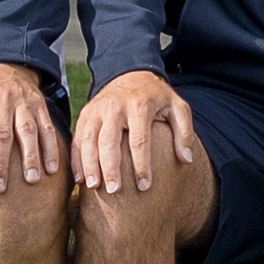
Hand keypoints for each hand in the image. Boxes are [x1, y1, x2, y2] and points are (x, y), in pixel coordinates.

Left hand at [0, 60, 61, 189]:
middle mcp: (2, 97)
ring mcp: (23, 100)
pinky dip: (51, 149)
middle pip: (2, 133)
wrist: (4, 68)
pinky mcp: (40, 105)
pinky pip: (47, 128)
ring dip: (30, 157)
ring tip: (31, 180)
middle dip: (1, 162)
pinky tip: (52, 169)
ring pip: (28, 130)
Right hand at [74, 67, 197, 195]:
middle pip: (109, 141)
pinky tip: (79, 178)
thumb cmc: (156, 97)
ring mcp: (97, 110)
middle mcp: (115, 106)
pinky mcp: (86, 114)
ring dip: (89, 165)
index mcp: (139, 105)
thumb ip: (185, 131)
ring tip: (94, 187)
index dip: (141, 165)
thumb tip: (186, 159)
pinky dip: (76, 159)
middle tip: (115, 191)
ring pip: (88, 139)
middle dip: (111, 168)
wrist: (130, 73)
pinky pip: (77, 138)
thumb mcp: (177, 107)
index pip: (139, 140)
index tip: (145, 186)